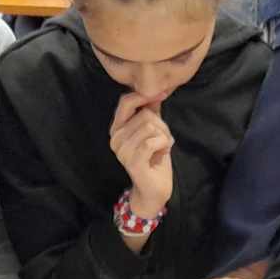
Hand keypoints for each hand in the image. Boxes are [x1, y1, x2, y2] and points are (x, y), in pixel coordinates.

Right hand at [111, 92, 174, 214]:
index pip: (126, 102)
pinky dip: (164, 145)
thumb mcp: (154, 130)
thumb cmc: (154, 158)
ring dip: (164, 136)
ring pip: (150, 127)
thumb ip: (151, 111)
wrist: (154, 188)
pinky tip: (163, 153)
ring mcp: (122, 151)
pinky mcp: (132, 161)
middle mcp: (115, 138)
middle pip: (144, 114)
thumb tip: (155, 90)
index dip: (145, 96)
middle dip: (161, 125)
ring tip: (162, 148)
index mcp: (117, 129)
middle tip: (163, 139)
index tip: (162, 94)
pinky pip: (152, 141)